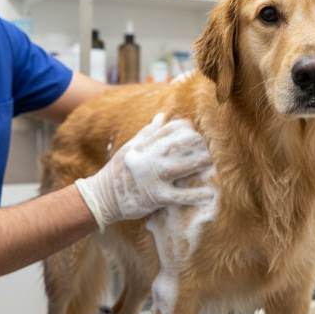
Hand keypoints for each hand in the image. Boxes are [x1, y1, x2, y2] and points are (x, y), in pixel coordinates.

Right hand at [75, 113, 214, 230]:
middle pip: (180, 145)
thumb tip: (162, 116)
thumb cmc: (117, 172)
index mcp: (143, 144)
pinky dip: (196, 194)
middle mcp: (149, 158)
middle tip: (211, 147)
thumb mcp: (129, 148)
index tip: (197, 132)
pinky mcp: (156, 197)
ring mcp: (153, 177)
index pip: (170, 130)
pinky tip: (209, 192)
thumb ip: (147, 133)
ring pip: (183, 166)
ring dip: (200, 164)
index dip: (186, 129)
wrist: (102, 197)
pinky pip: (181, 195)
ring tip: (213, 164)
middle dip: (198, 144)